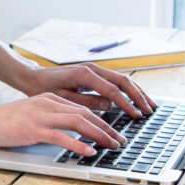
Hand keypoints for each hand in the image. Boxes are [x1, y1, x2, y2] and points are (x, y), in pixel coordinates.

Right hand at [0, 93, 126, 155]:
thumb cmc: (3, 122)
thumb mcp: (32, 116)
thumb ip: (52, 120)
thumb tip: (72, 133)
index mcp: (49, 99)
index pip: (83, 108)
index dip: (103, 121)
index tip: (115, 132)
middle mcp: (47, 104)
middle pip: (85, 114)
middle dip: (107, 128)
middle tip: (120, 141)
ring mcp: (40, 116)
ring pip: (78, 123)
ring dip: (99, 135)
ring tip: (112, 146)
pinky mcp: (33, 129)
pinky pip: (61, 137)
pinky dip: (78, 144)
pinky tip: (89, 152)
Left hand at [17, 62, 156, 116]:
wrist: (34, 77)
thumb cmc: (44, 88)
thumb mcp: (63, 98)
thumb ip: (86, 102)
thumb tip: (110, 106)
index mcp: (85, 75)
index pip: (112, 90)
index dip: (126, 104)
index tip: (136, 115)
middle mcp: (93, 69)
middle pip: (123, 81)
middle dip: (138, 96)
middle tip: (150, 111)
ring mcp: (95, 70)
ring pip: (122, 79)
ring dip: (137, 92)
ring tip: (150, 105)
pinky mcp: (94, 73)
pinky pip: (116, 81)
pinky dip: (128, 90)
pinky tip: (135, 100)